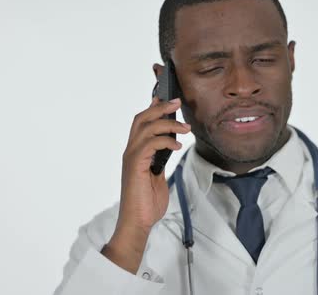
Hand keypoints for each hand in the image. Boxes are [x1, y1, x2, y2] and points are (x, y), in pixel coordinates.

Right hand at [105, 64, 190, 269]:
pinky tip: (178, 145)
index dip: (153, 105)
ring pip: (145, 127)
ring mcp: (131, 157)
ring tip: (185, 127)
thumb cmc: (149, 201)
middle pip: (141, 118)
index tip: (167, 94)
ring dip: (167, 123)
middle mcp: (131, 150)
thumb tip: (171, 142)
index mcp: (137, 151)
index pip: (143, 121)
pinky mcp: (135, 166)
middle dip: (160, 106)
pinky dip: (165, 140)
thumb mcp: (159, 174)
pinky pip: (149, 144)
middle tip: (178, 102)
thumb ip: (161, 157)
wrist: (139, 222)